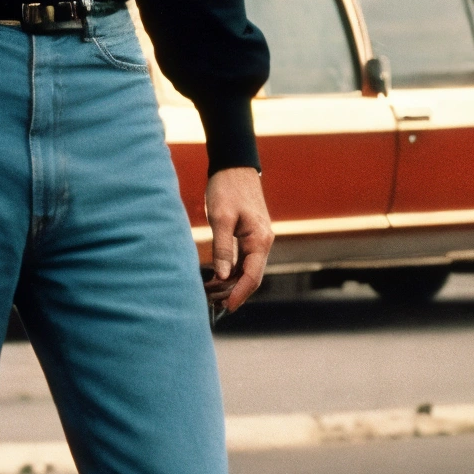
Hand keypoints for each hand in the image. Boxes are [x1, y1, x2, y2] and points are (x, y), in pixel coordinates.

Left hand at [204, 166, 272, 315]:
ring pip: (247, 270)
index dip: (240, 294)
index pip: (253, 276)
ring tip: (210, 294)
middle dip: (233, 292)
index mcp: (260, 239)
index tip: (227, 308)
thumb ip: (223, 248)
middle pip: (251, 277)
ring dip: (231, 284)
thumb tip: (223, 276)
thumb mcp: (221, 217)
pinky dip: (231, 272)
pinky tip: (216, 278)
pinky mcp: (250, 237)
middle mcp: (263, 242)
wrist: (233, 166)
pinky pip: (244, 261)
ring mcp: (258, 240)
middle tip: (211, 303)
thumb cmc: (227, 188)